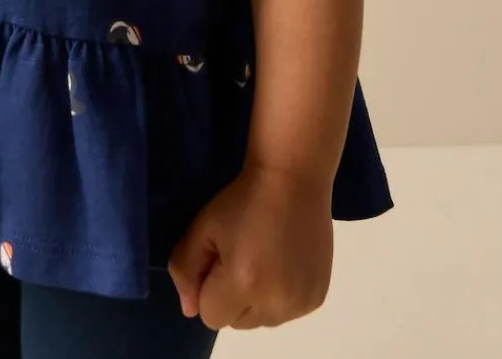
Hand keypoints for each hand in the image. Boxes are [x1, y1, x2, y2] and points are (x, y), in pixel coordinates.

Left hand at [167, 162, 333, 330]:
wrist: (292, 179)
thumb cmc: (243, 199)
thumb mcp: (202, 228)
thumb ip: (184, 270)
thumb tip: (190, 308)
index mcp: (243, 284)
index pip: (211, 317)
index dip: (208, 287)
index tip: (219, 257)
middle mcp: (276, 302)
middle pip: (237, 323)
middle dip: (231, 297)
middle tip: (240, 255)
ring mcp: (301, 303)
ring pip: (262, 320)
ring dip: (256, 300)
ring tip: (262, 258)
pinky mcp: (316, 298)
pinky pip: (286, 312)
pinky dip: (279, 297)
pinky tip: (282, 262)